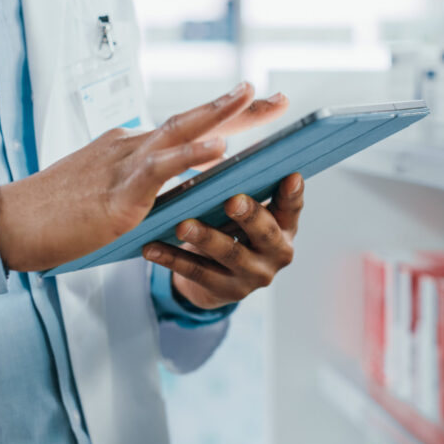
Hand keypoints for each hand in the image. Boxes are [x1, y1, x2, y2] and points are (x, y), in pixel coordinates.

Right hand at [0, 82, 287, 271]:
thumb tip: (169, 189)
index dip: (224, 115)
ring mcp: (125, 165)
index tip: (257, 104)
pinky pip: (161, 168)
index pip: (186, 126)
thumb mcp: (106, 192)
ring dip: (219, 115)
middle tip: (276, 96)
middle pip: (192, 120)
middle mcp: (131, 147)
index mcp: (130, 148)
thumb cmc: (55, 213)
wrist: (11, 223)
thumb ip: (138, 186)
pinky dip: (191, 155)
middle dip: (238, 109)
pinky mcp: (118, 192)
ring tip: (253, 98)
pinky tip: (219, 148)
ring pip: (180, 132)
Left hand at [142, 173, 304, 309]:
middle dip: (249, 216)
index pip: (292, 208)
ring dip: (205, 238)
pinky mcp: (226, 291)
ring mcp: (253, 276)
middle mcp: (276, 253)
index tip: (291, 176)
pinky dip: (172, 259)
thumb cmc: (235, 230)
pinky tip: (151, 248)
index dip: (293, 194)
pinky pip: (196, 273)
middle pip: (265, 233)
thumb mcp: (249, 213)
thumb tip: (224, 151)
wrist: (221, 278)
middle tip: (232, 201)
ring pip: (229, 254)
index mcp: (285, 227)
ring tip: (182, 224)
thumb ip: (248, 189)